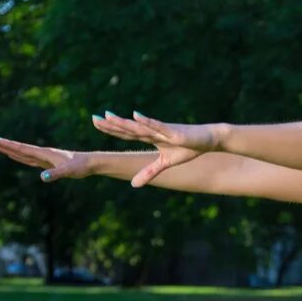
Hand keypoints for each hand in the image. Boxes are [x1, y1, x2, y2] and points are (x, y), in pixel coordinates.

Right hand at [0, 136, 92, 181]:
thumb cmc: (80, 166)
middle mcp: (43, 153)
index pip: (22, 148)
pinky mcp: (49, 163)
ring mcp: (45, 158)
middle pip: (20, 149)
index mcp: (44, 153)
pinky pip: (31, 159)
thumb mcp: (68, 171)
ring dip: (12, 150)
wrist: (90, 163)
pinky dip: (22, 157)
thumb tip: (42, 177)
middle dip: (6, 145)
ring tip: (0, 147)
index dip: (8, 145)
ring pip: (24, 154)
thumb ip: (55, 174)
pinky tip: (19, 157)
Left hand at [92, 110, 221, 187]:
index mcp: (150, 138)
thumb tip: (132, 185)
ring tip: (109, 116)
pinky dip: (147, 121)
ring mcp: (162, 130)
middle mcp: (153, 131)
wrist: (208, 139)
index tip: (95, 122)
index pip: (126, 133)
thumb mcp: (165, 163)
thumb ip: (149, 172)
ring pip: (140, 126)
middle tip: (93, 118)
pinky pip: (158, 126)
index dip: (111, 129)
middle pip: (129, 128)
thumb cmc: (187, 148)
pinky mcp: (174, 131)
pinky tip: (136, 115)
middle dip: (111, 124)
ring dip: (125, 122)